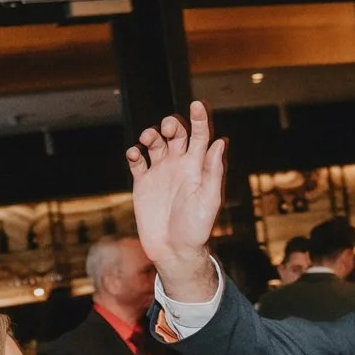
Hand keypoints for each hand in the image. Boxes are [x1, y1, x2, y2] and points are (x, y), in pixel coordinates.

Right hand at [127, 101, 227, 297]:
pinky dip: (134, 153)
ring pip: (155, 142)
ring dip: (151, 134)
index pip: (201, 135)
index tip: (197, 104)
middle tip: (168, 129)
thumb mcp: (209, 200)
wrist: (174, 251)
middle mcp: (180, 165)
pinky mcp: (143, 183)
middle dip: (172, 124)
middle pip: (176, 133)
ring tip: (147, 139)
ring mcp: (161, 172)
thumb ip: (214, 171)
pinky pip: (137, 161)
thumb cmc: (197, 229)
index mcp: (198, 167)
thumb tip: (220, 141)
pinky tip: (135, 155)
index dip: (200, 118)